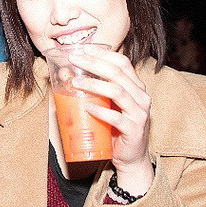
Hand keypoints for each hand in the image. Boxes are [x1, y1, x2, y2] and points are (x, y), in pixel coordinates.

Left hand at [68, 46, 153, 195]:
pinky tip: (87, 107)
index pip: (122, 62)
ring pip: (117, 91)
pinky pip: (116, 118)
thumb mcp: (105, 104)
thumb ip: (92, 88)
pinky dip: (100, 111)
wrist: (130, 157)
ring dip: (94, 85)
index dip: (103, 53)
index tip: (84, 49)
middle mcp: (141, 96)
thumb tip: (65, 73)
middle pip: (117, 73)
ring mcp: (139, 113)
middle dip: (93, 63)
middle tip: (74, 60)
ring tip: (75, 83)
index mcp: (136, 86)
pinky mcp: (134, 130)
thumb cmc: (115, 127)